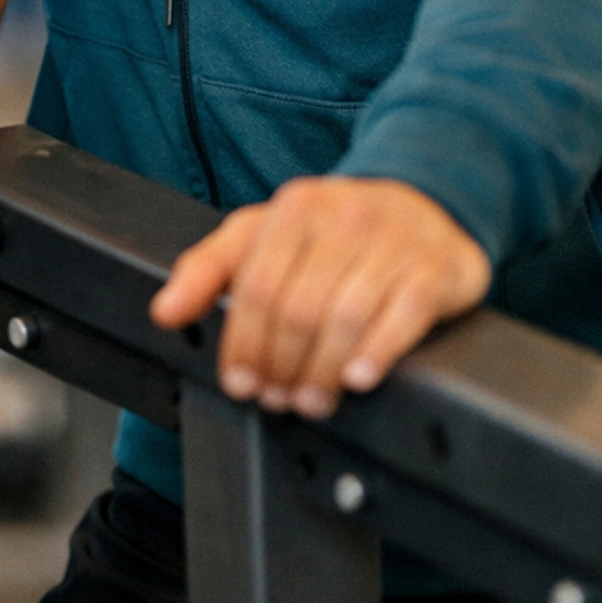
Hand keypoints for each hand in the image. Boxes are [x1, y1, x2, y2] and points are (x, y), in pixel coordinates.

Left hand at [150, 175, 490, 416]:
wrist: (423, 201)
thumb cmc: (334, 228)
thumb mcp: (263, 233)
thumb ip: (209, 269)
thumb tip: (164, 311)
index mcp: (295, 207)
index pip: (256, 286)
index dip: (243, 343)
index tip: (240, 382)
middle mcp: (344, 217)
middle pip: (299, 307)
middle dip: (282, 364)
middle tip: (279, 399)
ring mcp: (395, 239)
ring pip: (348, 315)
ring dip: (322, 371)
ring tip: (311, 400)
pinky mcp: (437, 265)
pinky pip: (405, 313)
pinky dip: (378, 352)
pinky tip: (358, 378)